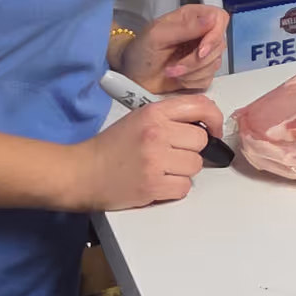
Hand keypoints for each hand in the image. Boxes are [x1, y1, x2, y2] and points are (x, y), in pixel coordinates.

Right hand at [71, 92, 224, 210]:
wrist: (81, 173)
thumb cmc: (111, 146)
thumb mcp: (139, 118)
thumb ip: (170, 117)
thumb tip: (204, 124)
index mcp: (154, 112)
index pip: (201, 106)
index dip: (214, 119)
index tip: (213, 130)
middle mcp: (157, 133)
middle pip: (201, 141)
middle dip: (191, 151)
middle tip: (172, 155)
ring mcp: (155, 160)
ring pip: (195, 166)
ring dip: (183, 171)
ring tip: (162, 170)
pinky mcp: (152, 185)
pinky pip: (184, 188)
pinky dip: (175, 189)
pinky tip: (158, 183)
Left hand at [121, 5, 228, 93]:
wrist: (131, 76)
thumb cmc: (140, 52)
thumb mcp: (157, 35)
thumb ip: (185, 27)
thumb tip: (210, 19)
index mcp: (192, 17)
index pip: (219, 19)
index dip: (215, 35)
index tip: (201, 50)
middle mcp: (200, 33)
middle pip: (219, 45)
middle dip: (196, 61)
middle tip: (175, 66)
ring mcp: (202, 53)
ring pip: (214, 63)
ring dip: (191, 72)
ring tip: (171, 71)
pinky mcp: (200, 72)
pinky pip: (208, 78)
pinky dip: (192, 82)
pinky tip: (177, 78)